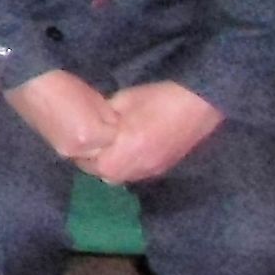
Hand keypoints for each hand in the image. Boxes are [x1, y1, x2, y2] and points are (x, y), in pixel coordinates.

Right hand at [5, 68, 119, 169]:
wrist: (32, 87)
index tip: (112, 117)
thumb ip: (108, 117)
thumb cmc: (65, 86)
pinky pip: (78, 152)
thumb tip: (115, 127)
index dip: (115, 126)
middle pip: (103, 151)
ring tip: (89, 128)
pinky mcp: (57, 150)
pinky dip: (81, 145)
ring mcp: (66, 152)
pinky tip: (78, 131)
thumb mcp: (95, 99)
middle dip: (105, 140)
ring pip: (90, 155)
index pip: (115, 138)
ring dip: (94, 145)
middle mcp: (79, 150)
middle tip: (103, 125)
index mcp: (91, 135)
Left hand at [81, 82, 221, 185]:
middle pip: (103, 173)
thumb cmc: (158, 99)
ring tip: (105, 144)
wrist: (200, 104)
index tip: (75, 138)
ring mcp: (150, 172)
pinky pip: (135, 172)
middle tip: (88, 141)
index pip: (89, 163)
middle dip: (93, 159)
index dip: (79, 151)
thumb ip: (104, 116)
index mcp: (121, 155)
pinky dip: (125, 163)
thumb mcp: (123, 102)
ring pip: (119, 176)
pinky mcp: (162, 169)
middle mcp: (134, 170)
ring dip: (109, 163)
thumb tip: (91, 122)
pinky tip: (125, 148)